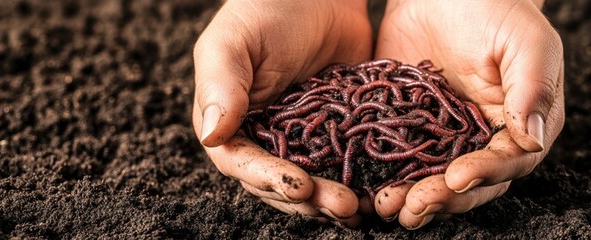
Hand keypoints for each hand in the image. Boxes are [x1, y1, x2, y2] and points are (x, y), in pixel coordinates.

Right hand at [191, 0, 372, 225]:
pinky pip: (346, 164)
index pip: (242, 165)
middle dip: (310, 199)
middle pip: (281, 184)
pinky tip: (379, 189)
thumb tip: (211, 136)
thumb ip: (220, 86)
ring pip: (315, 182)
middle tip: (343, 205)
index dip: (270, 180)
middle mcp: (264, 137)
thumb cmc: (268, 7)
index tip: (299, 186)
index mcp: (230, 121)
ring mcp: (303, 139)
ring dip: (334, 199)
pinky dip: (360, 180)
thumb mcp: (235, 40)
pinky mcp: (337, 134)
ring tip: (361, 207)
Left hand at [373, 0, 564, 228]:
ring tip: (386, 205)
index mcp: (522, 122)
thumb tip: (533, 138)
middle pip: (468, 183)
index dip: (484, 174)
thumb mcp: (523, 39)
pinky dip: (384, 176)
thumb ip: (533, 86)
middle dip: (442, 198)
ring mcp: (445, 135)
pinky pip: (398, 158)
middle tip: (413, 205)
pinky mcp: (409, 127)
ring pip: (431, 178)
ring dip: (411, 196)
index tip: (456, 178)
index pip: (509, 161)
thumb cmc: (494, 4)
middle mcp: (485, 137)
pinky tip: (367, 187)